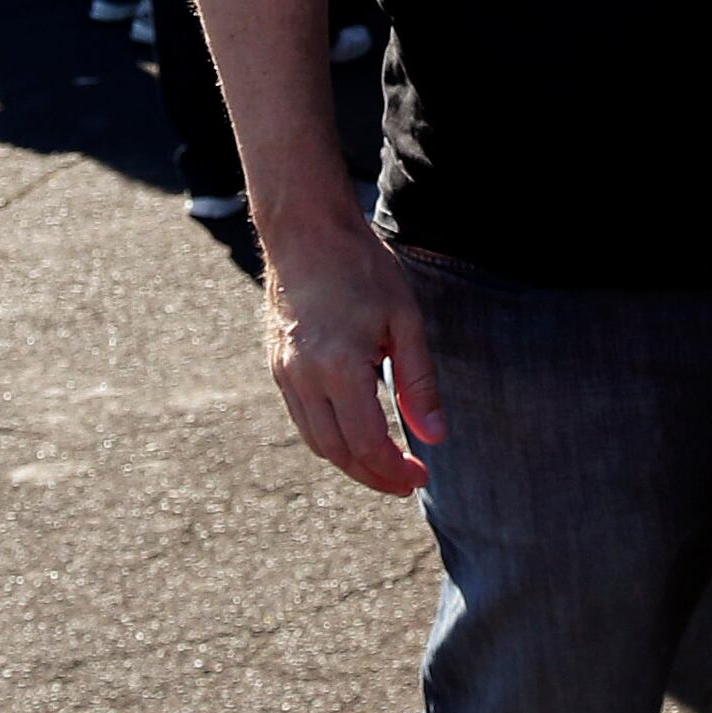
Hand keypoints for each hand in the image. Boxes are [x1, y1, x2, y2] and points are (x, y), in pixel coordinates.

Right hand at [258, 208, 446, 496]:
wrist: (305, 230)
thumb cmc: (361, 267)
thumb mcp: (405, 320)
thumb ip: (418, 383)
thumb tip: (435, 438)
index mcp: (339, 368)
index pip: (368, 444)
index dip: (395, 471)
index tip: (421, 477)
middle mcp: (304, 378)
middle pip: (338, 452)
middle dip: (373, 475)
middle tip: (407, 482)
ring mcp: (284, 373)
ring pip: (315, 441)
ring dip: (350, 461)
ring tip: (384, 464)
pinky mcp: (277, 365)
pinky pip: (301, 418)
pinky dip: (329, 437)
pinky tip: (354, 432)